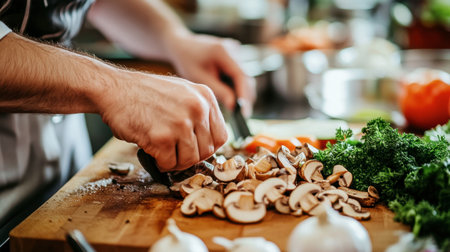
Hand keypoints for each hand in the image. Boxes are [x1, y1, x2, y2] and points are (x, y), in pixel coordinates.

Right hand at [97, 71, 227, 171]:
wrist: (114, 89)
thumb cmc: (145, 93)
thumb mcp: (182, 92)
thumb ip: (199, 113)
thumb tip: (208, 140)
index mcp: (206, 97)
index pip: (221, 136)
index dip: (207, 147)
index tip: (195, 149)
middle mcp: (197, 108)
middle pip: (207, 151)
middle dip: (190, 156)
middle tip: (175, 153)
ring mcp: (180, 122)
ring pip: (190, 160)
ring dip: (175, 161)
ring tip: (163, 152)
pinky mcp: (162, 137)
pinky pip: (169, 163)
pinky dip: (160, 163)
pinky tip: (152, 152)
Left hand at [165, 33, 255, 116]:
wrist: (181, 45)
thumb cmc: (187, 61)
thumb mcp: (200, 78)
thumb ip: (218, 91)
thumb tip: (234, 105)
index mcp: (223, 52)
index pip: (241, 76)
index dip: (244, 95)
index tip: (244, 112)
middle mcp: (233, 49)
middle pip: (246, 77)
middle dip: (245, 96)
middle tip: (242, 115)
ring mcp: (236, 51)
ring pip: (244, 76)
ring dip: (242, 91)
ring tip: (238, 108)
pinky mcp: (235, 55)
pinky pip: (240, 73)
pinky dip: (237, 85)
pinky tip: (232, 96)